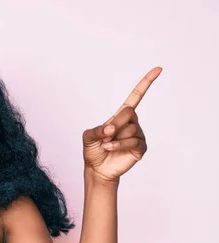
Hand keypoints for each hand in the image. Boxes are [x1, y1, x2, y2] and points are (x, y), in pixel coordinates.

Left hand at [82, 67, 161, 181]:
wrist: (97, 169)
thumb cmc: (93, 151)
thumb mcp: (88, 137)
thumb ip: (96, 130)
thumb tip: (111, 129)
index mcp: (120, 116)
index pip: (135, 97)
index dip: (146, 83)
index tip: (158, 69)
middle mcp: (132, 123)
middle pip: (129, 112)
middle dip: (115, 123)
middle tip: (107, 134)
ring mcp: (138, 135)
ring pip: (131, 129)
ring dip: (115, 138)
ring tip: (107, 145)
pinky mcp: (141, 148)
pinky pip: (134, 141)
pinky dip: (119, 145)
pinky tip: (111, 148)